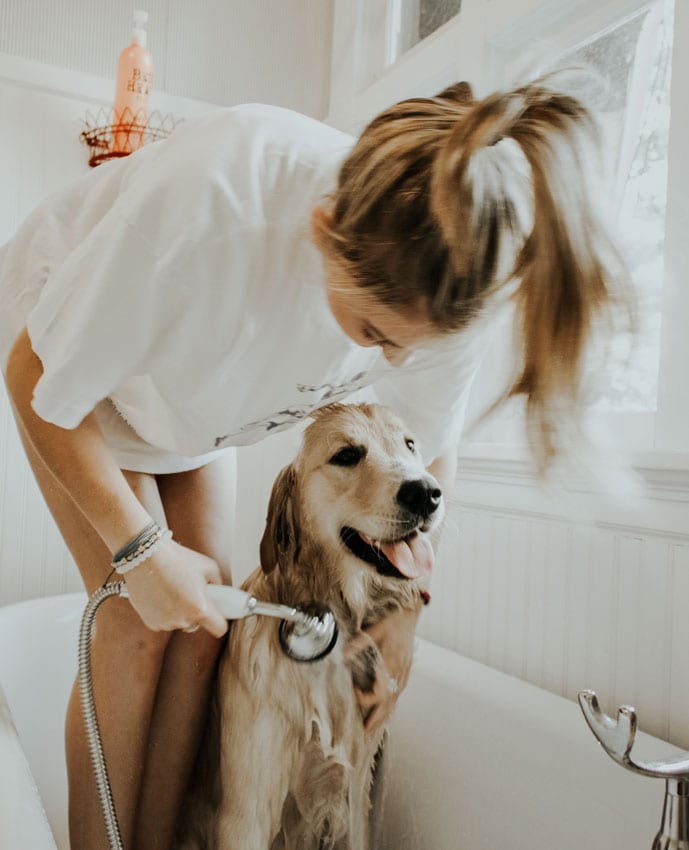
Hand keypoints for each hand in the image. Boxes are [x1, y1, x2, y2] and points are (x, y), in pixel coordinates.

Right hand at [123, 539, 227, 637]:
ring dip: (179, 611)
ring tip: (172, 589)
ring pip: (179, 622)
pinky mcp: (151, 623)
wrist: (145, 557)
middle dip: (196, 612)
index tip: (217, 613)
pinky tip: (160, 594)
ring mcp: (165, 623)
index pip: (219, 629)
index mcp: (200, 609)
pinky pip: (164, 621)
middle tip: (189, 593)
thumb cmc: (178, 559)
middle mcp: (183, 620)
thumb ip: (218, 583)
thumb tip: (220, 592)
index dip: (220, 621)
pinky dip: (164, 612)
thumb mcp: (208, 566)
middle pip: (197, 624)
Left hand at [346, 606, 419, 734]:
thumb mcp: (374, 629)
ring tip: (373, 726)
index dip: (367, 699)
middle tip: (365, 732)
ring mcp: (405, 671)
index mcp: (392, 662)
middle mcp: (400, 670)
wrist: (411, 613)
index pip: (380, 691)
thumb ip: (359, 644)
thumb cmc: (392, 620)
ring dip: (384, 714)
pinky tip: (385, 709)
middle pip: (389, 701)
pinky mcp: (406, 669)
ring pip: (395, 698)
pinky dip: (391, 703)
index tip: (355, 695)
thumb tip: (342, 657)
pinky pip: (399, 691)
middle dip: (377, 718)